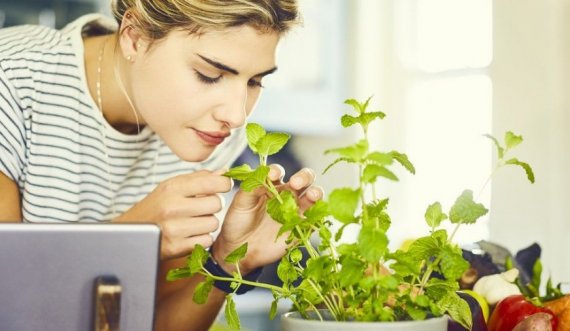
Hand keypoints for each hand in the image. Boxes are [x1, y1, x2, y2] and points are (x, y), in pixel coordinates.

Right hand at [114, 169, 231, 259]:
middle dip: (213, 206)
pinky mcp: (176, 247)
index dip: (223, 184)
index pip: (212, 182)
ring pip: (213, 224)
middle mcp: (173, 207)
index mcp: (172, 188)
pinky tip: (190, 235)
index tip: (222, 187)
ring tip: (193, 222)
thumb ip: (199, 178)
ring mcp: (174, 229)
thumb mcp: (171, 186)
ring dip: (207, 224)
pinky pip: (206, 241)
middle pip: (216, 204)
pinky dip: (202, 239)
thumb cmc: (155, 207)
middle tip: (202, 208)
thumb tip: (224, 172)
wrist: (129, 233)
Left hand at [213, 165, 323, 274]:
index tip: (272, 175)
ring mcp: (296, 210)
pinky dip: (318, 214)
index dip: (276, 171)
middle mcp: (287, 194)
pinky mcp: (301, 226)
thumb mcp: (240, 203)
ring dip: (316, 192)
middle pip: (304, 179)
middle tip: (296, 182)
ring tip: (313, 195)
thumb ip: (251, 188)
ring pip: (313, 195)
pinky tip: (315, 214)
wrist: (241, 249)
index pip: (278, 172)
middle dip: (304, 177)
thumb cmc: (238, 222)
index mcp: (271, 185)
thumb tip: (264, 176)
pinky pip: (314, 218)